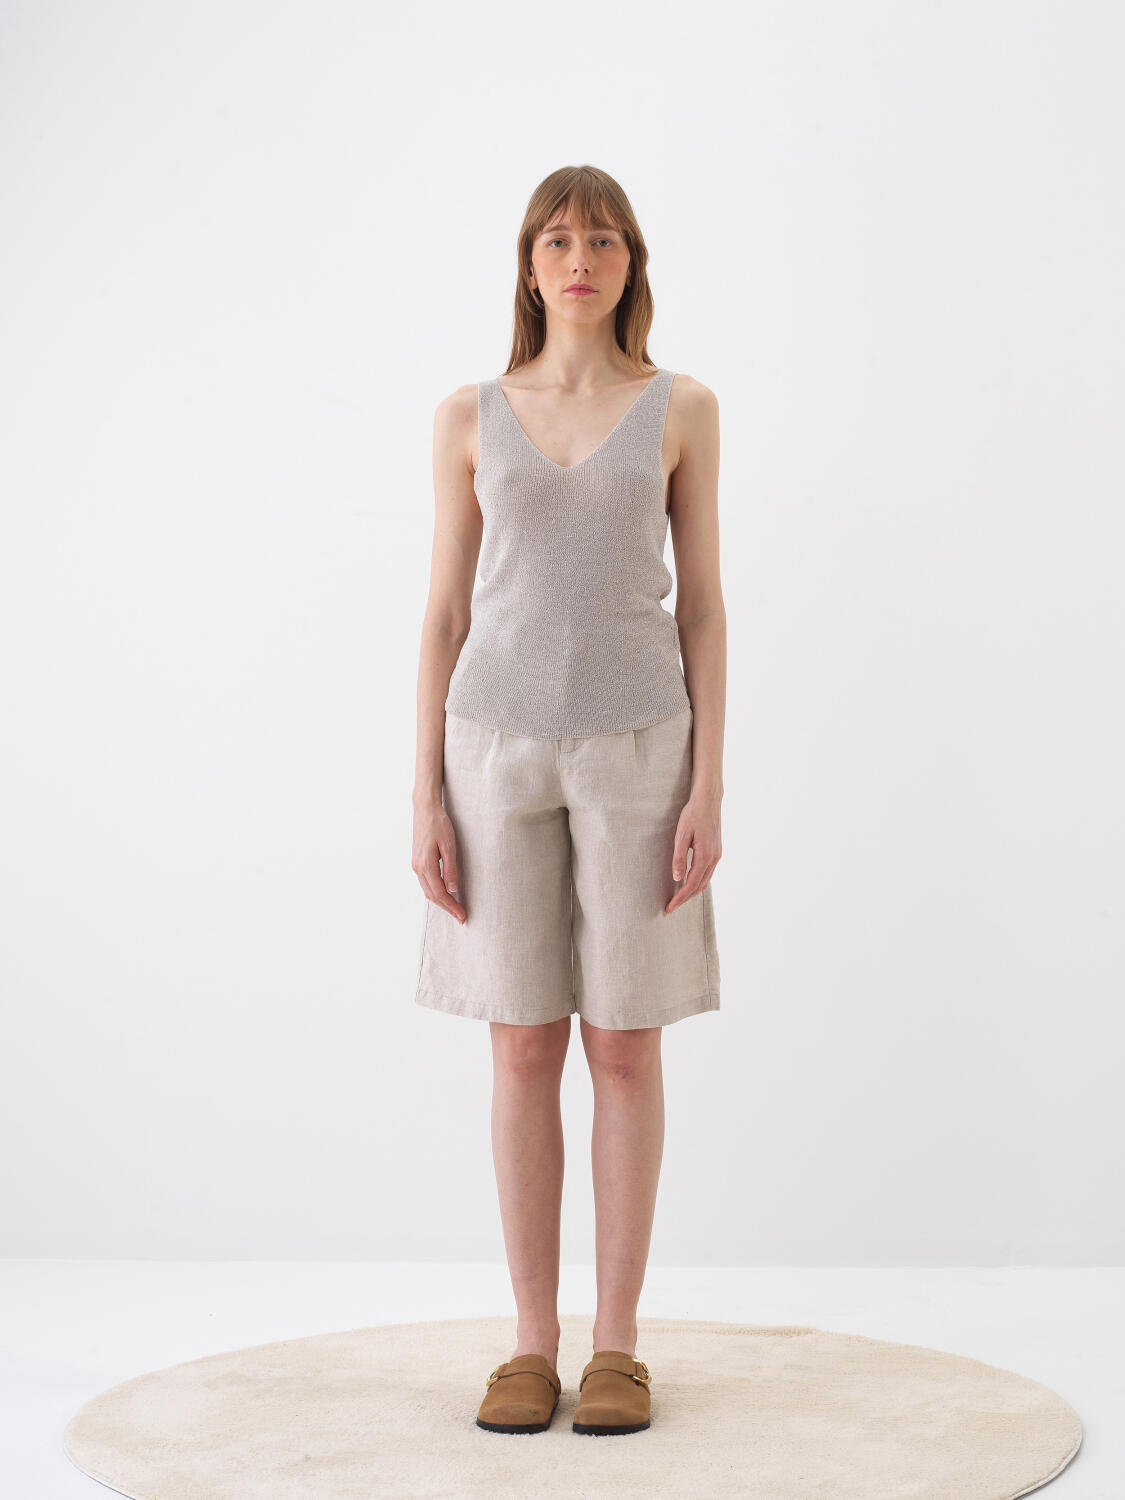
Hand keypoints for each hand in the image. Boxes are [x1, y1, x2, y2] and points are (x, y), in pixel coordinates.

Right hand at [412, 801, 466, 922]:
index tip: (462, 916)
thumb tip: (452, 889)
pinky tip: (444, 894)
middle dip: (447, 908)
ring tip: (455, 909)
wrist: (425, 809)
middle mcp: (418, 868)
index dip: (451, 907)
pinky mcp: (418, 861)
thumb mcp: (449, 845)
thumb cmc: (438, 824)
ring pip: (428, 891)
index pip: (439, 893)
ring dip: (441, 902)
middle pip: (432, 896)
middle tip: (461, 917)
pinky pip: (426, 883)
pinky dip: (435, 892)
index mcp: (425, 865)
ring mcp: (416, 865)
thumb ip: (450, 868)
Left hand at [665, 792, 721, 913]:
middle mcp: (714, 859)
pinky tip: (690, 882)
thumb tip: (677, 878)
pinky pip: (708, 873)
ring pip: (705, 881)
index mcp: (705, 857)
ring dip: (692, 891)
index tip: (669, 907)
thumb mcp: (682, 836)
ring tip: (679, 898)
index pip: (691, 885)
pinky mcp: (716, 852)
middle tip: (671, 906)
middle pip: (699, 887)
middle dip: (685, 898)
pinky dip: (698, 882)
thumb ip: (679, 858)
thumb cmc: (693, 815)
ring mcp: (717, 856)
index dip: (680, 898)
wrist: (709, 801)